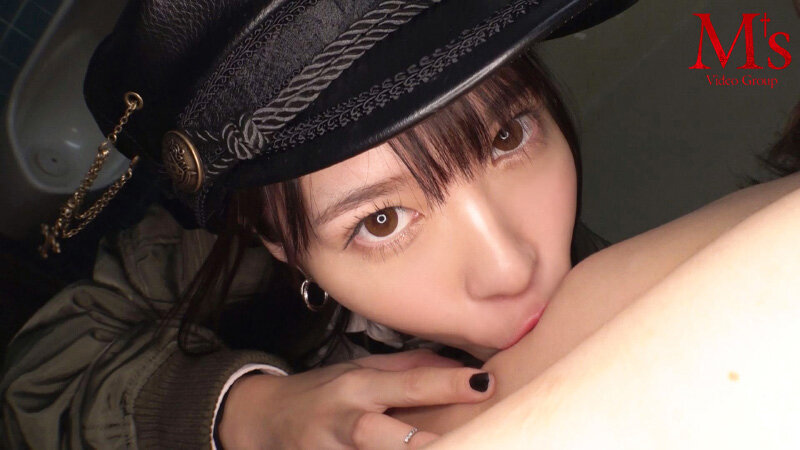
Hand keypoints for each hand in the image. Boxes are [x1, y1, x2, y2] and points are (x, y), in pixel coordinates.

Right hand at [218, 348, 493, 448]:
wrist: (265, 419)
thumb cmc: (322, 391)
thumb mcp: (360, 369)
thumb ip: (408, 367)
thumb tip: (460, 366)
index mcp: (358, 387)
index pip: (410, 384)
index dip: (448, 385)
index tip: (484, 383)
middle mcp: (347, 421)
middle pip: (394, 437)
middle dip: (429, 443)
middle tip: (473, 439)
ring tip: (451, 449)